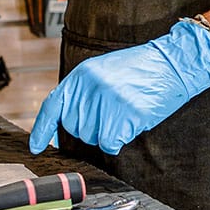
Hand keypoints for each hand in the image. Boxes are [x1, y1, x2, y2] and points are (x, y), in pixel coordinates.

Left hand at [29, 18, 209, 155]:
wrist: (174, 62)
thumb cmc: (143, 68)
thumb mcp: (106, 71)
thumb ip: (85, 91)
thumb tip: (70, 118)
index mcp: (82, 75)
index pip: (53, 106)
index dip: (42, 129)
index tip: (36, 146)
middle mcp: (90, 87)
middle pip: (76, 128)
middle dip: (93, 127)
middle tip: (114, 112)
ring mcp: (107, 101)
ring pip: (94, 138)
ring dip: (110, 133)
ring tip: (126, 111)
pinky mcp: (124, 115)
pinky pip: (110, 143)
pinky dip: (120, 140)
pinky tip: (132, 123)